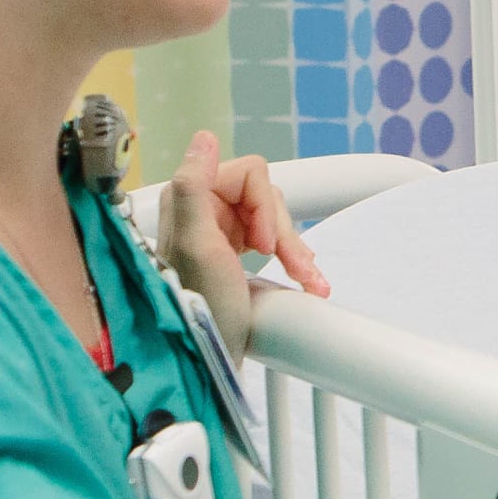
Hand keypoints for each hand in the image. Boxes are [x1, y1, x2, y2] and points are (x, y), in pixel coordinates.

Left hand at [158, 131, 331, 348]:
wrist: (212, 359)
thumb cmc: (204, 310)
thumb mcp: (198, 247)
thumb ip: (193, 187)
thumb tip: (203, 139)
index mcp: (190, 198)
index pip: (251, 172)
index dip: (264, 207)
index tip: (261, 246)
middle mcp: (203, 208)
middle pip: (267, 194)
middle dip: (283, 232)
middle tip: (287, 265)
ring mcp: (222, 230)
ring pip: (276, 217)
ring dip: (295, 248)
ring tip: (304, 278)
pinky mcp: (237, 251)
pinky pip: (278, 238)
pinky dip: (296, 259)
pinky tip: (307, 279)